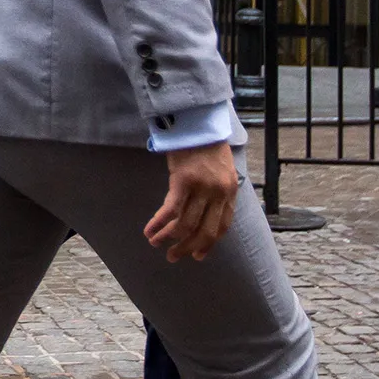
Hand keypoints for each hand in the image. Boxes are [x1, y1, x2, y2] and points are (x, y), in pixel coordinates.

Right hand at [145, 141, 238, 262]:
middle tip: (173, 257)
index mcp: (230, 192)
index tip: (197, 256)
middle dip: (188, 248)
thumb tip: (206, 212)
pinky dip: (158, 224)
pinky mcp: (183, 181)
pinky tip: (148, 231)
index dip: (208, 245)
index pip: (222, 227)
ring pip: (185, 224)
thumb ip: (218, 191)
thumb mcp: (222, 170)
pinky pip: (170, 210)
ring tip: (156, 243)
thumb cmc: (207, 144)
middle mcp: (219, 193)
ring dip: (168, 238)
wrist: (198, 122)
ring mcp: (202, 187)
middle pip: (204, 231)